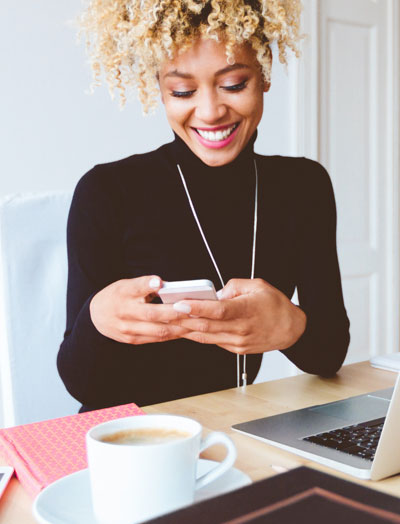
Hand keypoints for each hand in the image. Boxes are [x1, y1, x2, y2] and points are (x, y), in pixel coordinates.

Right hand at [90, 275, 190, 343]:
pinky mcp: (133, 340)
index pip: (135, 287)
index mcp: (123, 293)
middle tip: (193, 309)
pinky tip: (186, 330)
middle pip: (152, 314)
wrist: (96, 317)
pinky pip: (157, 339)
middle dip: (175, 313)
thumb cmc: (117, 296)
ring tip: (195, 323)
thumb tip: (162, 283)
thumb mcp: (126, 284)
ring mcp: (129, 329)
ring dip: (179, 328)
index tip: (159, 282)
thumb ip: (143, 284)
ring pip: (158, 330)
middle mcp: (124, 312)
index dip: (147, 285)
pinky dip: (173, 335)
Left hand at [169, 278, 306, 353]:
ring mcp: (238, 342)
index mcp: (246, 310)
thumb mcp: (257, 285)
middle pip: (206, 325)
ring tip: (168, 321)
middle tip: (164, 312)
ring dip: (185, 329)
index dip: (197, 308)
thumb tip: (214, 294)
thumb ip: (233, 287)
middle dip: (183, 319)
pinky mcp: (236, 349)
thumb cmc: (275, 305)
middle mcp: (241, 329)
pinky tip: (185, 328)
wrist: (292, 329)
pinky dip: (197, 334)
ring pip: (206, 336)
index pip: (218, 310)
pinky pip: (212, 341)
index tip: (180, 304)